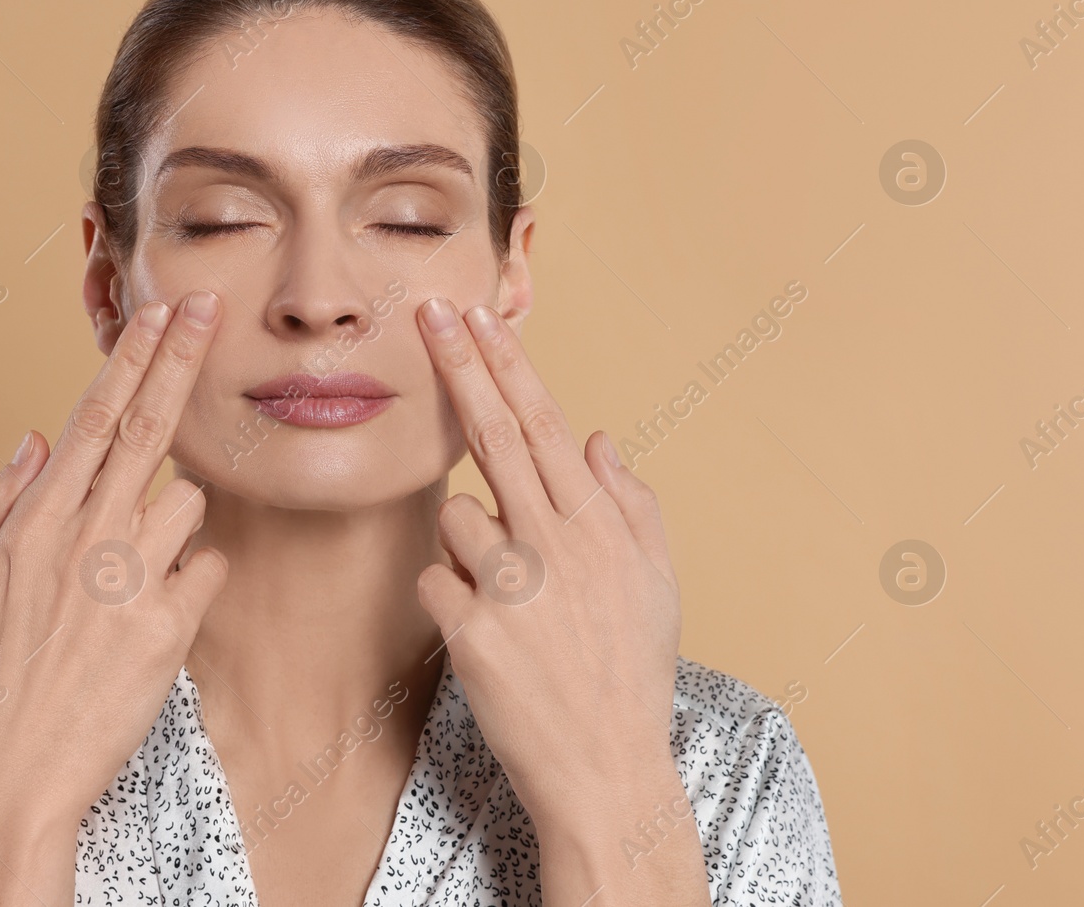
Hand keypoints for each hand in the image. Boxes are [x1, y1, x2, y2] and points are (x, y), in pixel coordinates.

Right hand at [0, 290, 230, 906]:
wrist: (16, 768)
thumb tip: (33, 435)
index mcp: (37, 521)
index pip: (90, 418)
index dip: (129, 359)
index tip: (158, 312)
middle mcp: (86, 539)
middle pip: (146, 428)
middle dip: (179, 359)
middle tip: (207, 308)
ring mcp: (130, 581)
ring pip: (188, 501)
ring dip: (174, 518)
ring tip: (131, 571)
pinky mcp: (167, 627)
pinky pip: (207, 569)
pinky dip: (191, 578)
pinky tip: (156, 611)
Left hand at [413, 298, 709, 903]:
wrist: (606, 770)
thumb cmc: (629, 673)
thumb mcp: (656, 584)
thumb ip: (630, 504)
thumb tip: (597, 438)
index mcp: (599, 527)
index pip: (545, 424)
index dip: (507, 366)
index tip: (478, 317)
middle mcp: (556, 543)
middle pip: (495, 435)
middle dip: (459, 366)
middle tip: (428, 313)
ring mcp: (512, 586)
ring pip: (455, 516)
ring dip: (468, 544)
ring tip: (510, 600)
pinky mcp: (471, 631)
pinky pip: (435, 581)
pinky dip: (451, 598)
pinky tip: (488, 636)